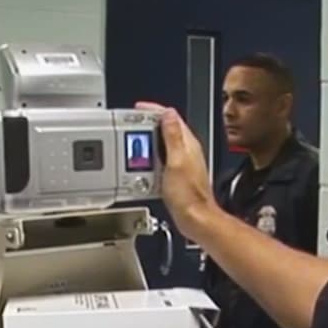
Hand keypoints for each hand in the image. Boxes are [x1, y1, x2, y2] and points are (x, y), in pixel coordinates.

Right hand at [137, 102, 219, 239]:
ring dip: (149, 141)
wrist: (195, 219)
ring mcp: (183, 163)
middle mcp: (187, 151)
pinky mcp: (177, 175)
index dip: (155, 110)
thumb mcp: (176, 161)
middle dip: (149, 124)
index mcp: (188, 144)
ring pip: (163, 144)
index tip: (139, 108)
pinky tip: (143, 164)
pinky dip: (151, 158)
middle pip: (167, 129)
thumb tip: (168, 114)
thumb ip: (172, 136)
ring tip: (135, 142)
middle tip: (132, 123)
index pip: (172, 117)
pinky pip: (162, 160)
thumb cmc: (188, 195)